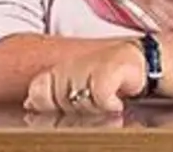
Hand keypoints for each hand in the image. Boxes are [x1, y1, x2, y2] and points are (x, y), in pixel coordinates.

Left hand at [24, 41, 143, 114]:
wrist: (143, 63)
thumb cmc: (107, 80)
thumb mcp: (74, 89)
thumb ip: (49, 96)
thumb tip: (29, 104)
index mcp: (59, 69)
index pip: (38, 90)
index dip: (47, 104)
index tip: (64, 107)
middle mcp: (72, 64)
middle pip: (58, 99)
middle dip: (74, 108)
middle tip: (92, 103)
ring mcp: (91, 63)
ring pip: (78, 99)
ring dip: (94, 108)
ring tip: (105, 101)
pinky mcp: (112, 67)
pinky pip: (100, 95)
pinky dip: (109, 103)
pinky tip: (116, 102)